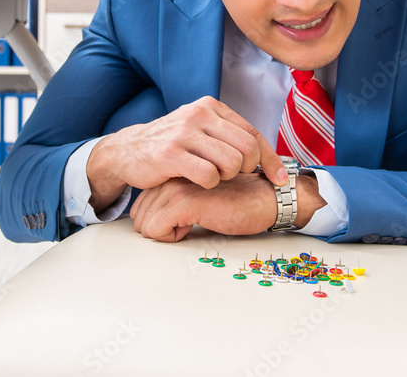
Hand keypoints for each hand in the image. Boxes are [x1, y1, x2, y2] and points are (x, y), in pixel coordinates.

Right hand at [86, 97, 287, 211]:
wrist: (127, 151)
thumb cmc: (172, 146)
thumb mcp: (200, 130)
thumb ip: (228, 136)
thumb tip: (268, 157)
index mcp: (210, 106)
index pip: (252, 133)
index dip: (270, 159)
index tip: (280, 180)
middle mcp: (198, 114)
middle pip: (247, 149)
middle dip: (246, 169)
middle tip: (233, 177)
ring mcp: (183, 133)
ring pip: (231, 163)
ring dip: (227, 178)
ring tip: (213, 177)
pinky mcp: (170, 155)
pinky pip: (209, 176)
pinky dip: (209, 185)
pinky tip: (198, 182)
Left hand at [130, 173, 276, 241]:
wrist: (266, 199)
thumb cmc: (237, 201)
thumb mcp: (197, 197)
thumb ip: (175, 200)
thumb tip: (151, 221)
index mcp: (176, 170)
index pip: (142, 203)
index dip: (160, 220)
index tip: (183, 219)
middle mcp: (173, 175)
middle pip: (140, 214)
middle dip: (159, 228)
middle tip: (187, 224)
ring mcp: (178, 186)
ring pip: (145, 223)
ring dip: (166, 233)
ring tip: (192, 225)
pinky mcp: (186, 201)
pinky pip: (156, 229)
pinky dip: (169, 237)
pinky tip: (191, 228)